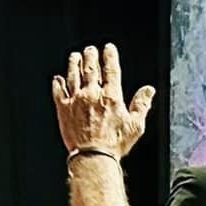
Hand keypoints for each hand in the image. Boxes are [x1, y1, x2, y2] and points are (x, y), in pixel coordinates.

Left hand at [52, 43, 155, 158]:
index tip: (108, 49)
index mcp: (111, 97)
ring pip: (73, 75)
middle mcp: (92, 94)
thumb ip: (142, 105)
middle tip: (90, 49)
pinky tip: (57, 79)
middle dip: (90, 56)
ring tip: (74, 56)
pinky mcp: (64, 109)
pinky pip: (59, 92)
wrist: (93, 156)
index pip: (111, 70)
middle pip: (90, 68)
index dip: (109, 56)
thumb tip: (148, 91)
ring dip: (73, 64)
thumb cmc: (114, 144)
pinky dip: (58, 83)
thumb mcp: (136, 126)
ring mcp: (76, 100)